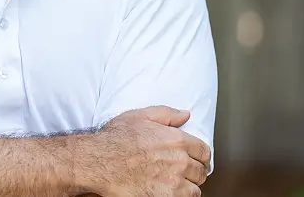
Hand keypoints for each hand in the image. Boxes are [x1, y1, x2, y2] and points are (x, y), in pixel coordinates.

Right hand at [80, 106, 210, 196]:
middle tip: (184, 171)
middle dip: (194, 170)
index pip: (204, 151)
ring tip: (177, 182)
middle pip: (201, 171)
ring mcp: (174, 181)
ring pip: (195, 188)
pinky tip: (170, 190)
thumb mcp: (140, 115)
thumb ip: (167, 114)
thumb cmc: (116, 138)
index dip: (201, 155)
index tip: (196, 158)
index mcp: (177, 139)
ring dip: (189, 185)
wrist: (99, 161)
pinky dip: (181, 196)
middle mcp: (179, 161)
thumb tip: (186, 115)